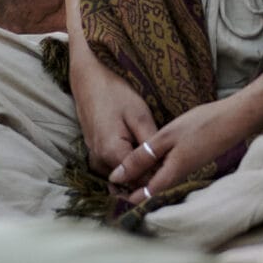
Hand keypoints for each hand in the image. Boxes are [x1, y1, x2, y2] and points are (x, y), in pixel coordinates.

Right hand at [66, 58, 158, 177]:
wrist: (88, 81)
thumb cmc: (115, 94)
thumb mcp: (140, 116)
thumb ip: (150, 146)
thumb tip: (165, 167)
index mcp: (112, 153)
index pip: (141, 181)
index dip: (159, 178)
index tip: (174, 169)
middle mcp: (100, 161)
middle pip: (131, 182)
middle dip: (150, 176)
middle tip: (168, 162)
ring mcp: (95, 158)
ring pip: (123, 177)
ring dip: (139, 172)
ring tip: (156, 157)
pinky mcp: (95, 154)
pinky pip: (115, 168)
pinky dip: (129, 166)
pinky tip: (141, 153)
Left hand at [110, 91, 262, 210]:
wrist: (236, 118)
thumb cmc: (202, 124)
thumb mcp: (166, 138)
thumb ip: (142, 157)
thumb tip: (118, 176)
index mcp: (172, 174)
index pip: (144, 196)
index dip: (126, 197)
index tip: (110, 192)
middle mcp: (180, 177)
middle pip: (152, 191)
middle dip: (131, 189)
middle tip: (111, 182)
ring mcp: (188, 169)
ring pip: (160, 181)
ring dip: (141, 178)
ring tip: (122, 171)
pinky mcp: (192, 161)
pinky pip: (168, 171)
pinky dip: (154, 169)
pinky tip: (146, 159)